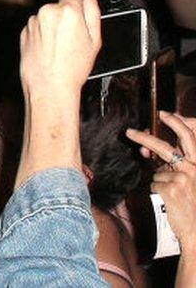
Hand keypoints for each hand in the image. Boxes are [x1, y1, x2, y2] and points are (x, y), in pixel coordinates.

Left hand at [19, 0, 101, 105]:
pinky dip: (41, 35)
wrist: (49, 86)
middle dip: (64, 16)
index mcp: (67, 11)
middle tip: (72, 37)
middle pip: (57, 5)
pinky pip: (36, 28)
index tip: (77, 10)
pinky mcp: (23, 32)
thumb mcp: (94, 39)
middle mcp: (47, 13)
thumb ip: (92, 11)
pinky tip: (48, 50)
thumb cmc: (72, 67)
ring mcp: (33, 22)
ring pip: (46, 17)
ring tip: (59, 47)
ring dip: (52, 26)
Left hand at [127, 111, 195, 250]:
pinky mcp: (171, 188)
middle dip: (145, 138)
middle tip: (130, 132)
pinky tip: (169, 200)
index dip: (177, 123)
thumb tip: (148, 153)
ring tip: (173, 195)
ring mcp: (182, 178)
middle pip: (165, 147)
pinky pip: (153, 183)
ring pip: (157, 171)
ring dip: (159, 181)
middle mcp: (193, 169)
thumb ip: (173, 166)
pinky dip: (157, 190)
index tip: (164, 114)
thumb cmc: (192, 205)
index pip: (189, 138)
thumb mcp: (189, 181)